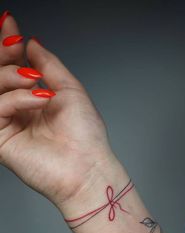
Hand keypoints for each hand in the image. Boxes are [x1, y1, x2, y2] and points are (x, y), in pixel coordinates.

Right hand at [0, 11, 116, 210]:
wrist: (87, 167)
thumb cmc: (85, 136)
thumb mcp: (70, 90)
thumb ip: (48, 65)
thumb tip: (31, 44)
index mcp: (35, 100)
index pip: (14, 69)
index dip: (9, 47)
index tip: (10, 25)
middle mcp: (20, 111)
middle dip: (4, 55)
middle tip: (13, 44)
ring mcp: (9, 125)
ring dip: (11, 76)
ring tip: (32, 79)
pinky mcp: (1, 140)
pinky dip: (17, 98)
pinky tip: (37, 99)